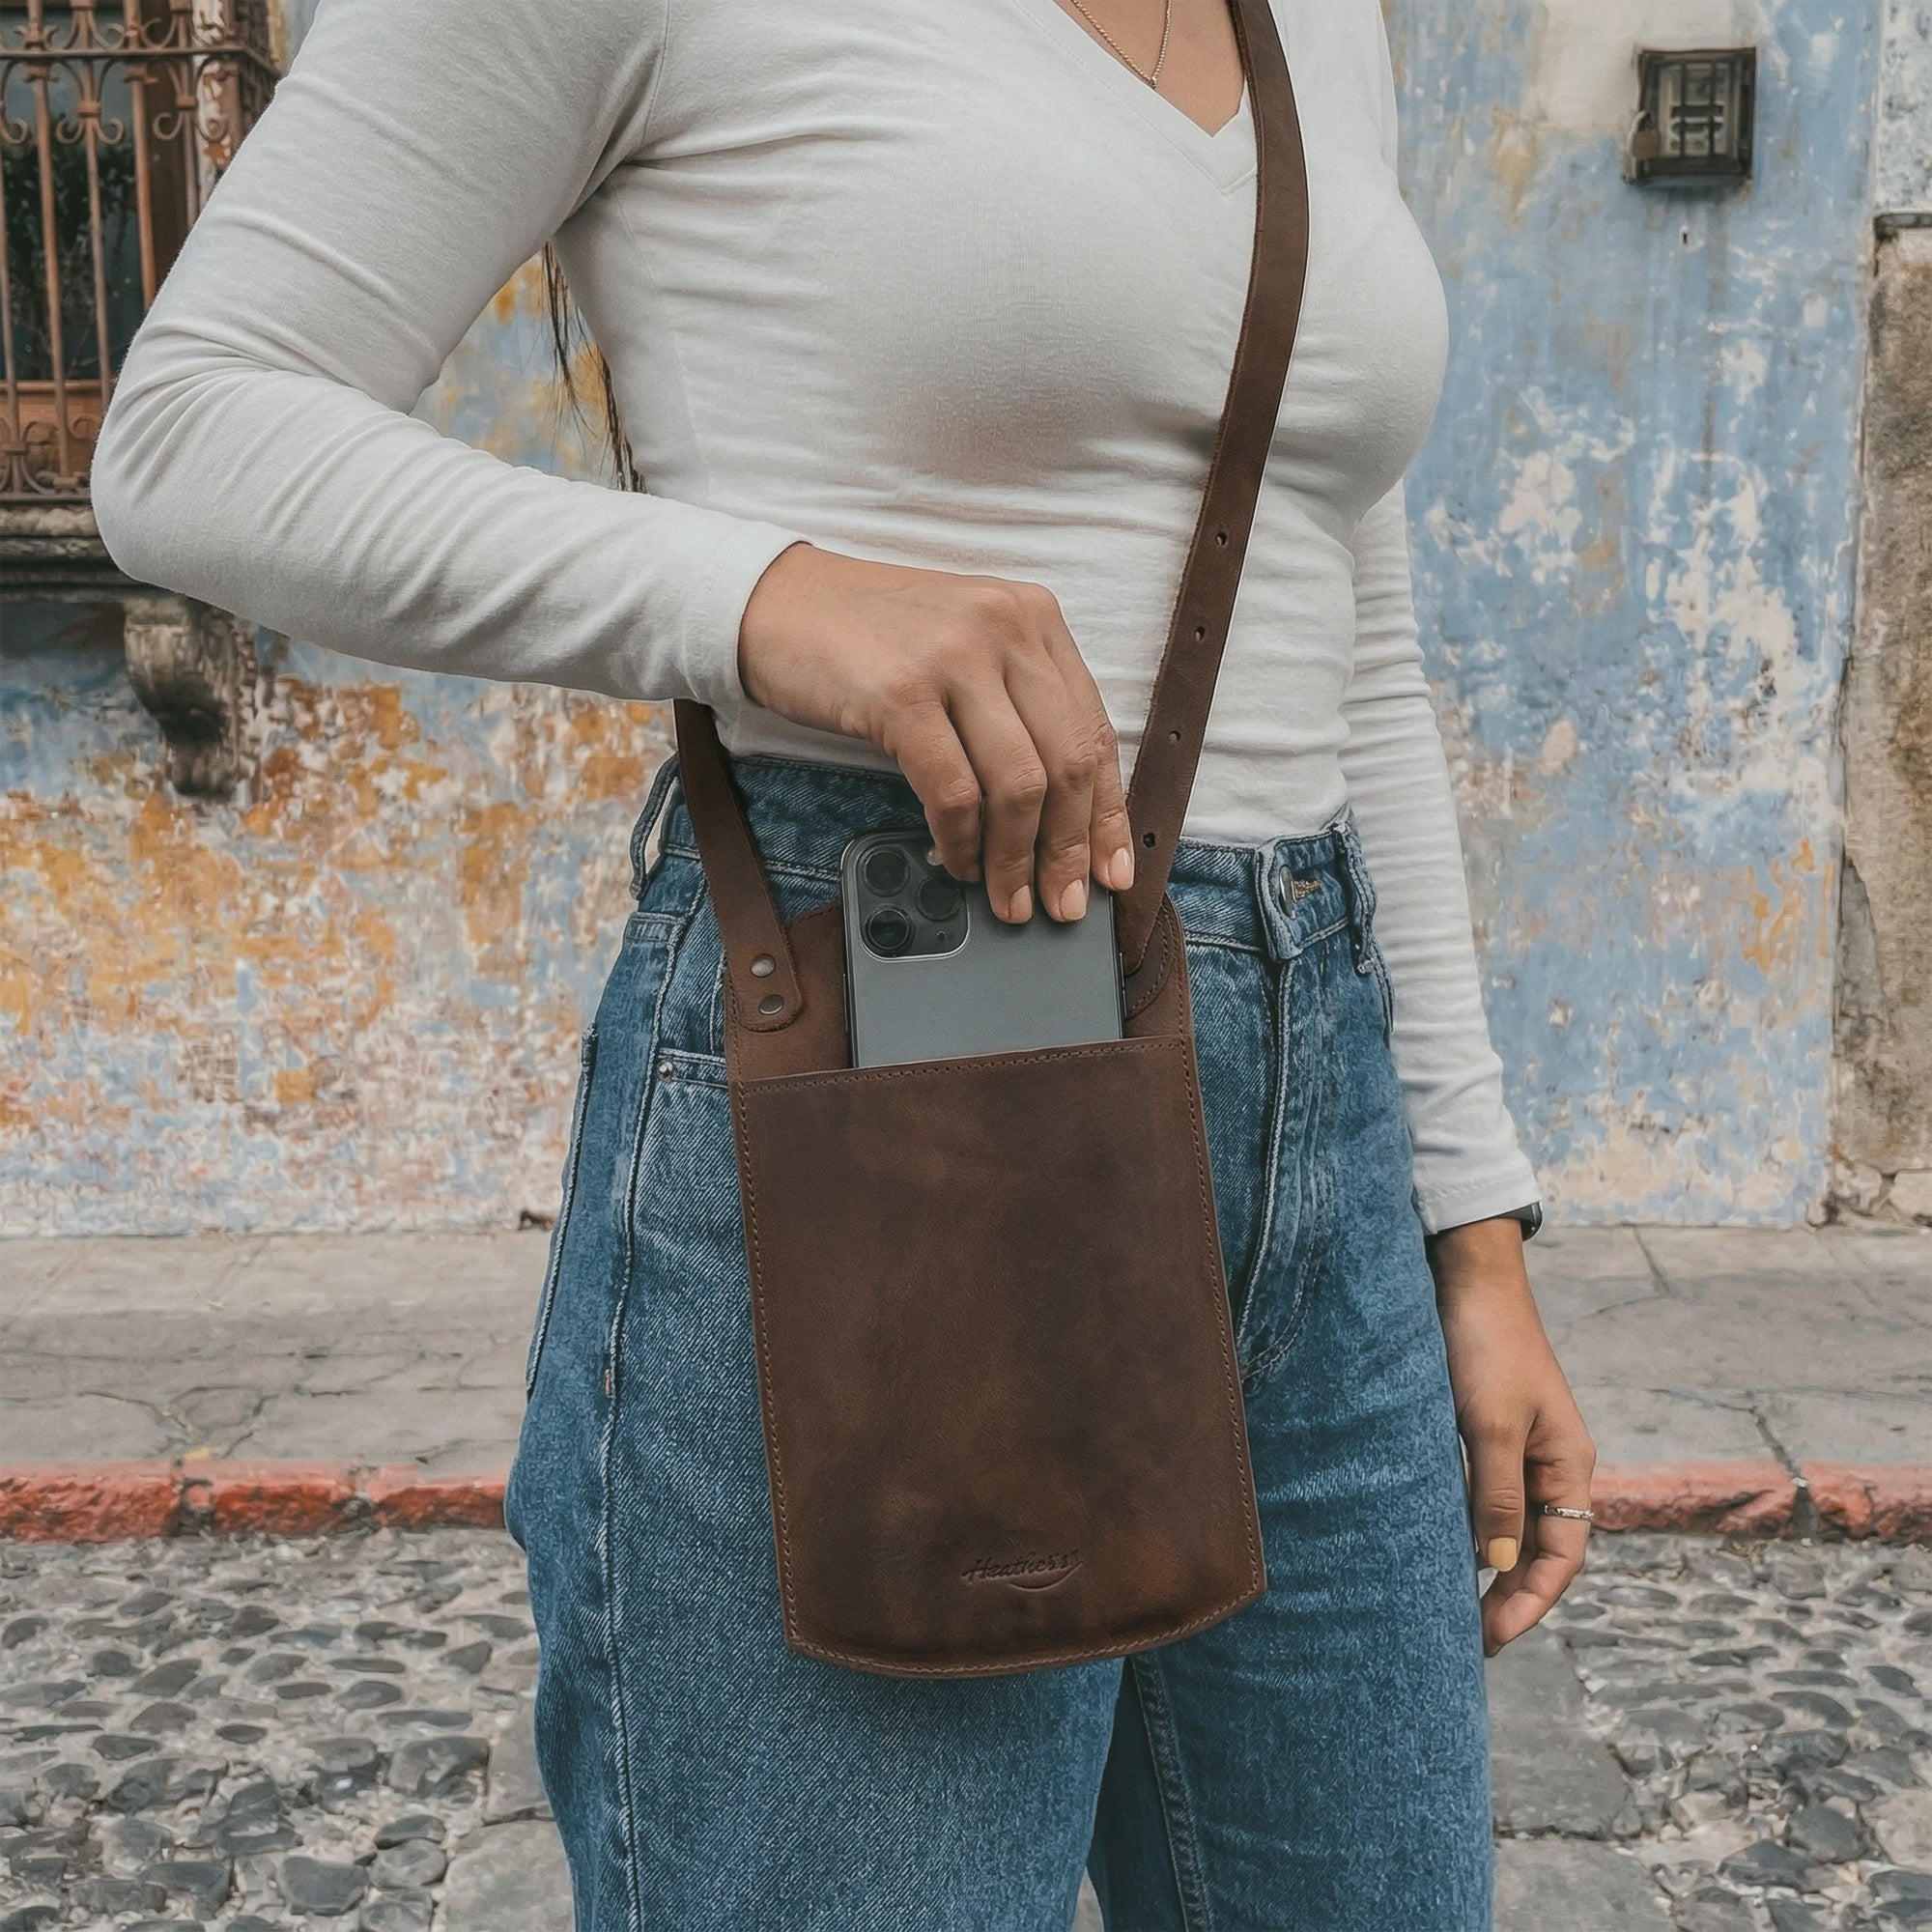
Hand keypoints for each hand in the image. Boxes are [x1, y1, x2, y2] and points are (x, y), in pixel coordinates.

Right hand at [738, 543, 1133, 922]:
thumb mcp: (963, 649)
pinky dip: (962, 841)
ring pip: (1018, 784)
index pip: (1093, 732)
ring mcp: (954, 658)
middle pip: (1067, 763)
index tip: (1112, 871)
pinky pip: (954, 791)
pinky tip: (958, 864)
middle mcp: (1006, 629)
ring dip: (1017, 859)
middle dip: (1069, 849)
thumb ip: (1013, 707)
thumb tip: (1056, 814)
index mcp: (1034, 618)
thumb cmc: (868, 638)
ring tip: (1009, 901)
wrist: (774, 602)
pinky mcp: (902, 693)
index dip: (1107, 814)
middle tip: (1063, 905)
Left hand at [1428, 1216, 1595, 1656]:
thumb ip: (1497, 1497)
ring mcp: (1516, 1448)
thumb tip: (1497, 1566)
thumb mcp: (1491, 1426)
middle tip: (1464, 1639)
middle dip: (1506, 1596)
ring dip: (1482, 1564)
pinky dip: (1462, 1524)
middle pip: (1536, 1549)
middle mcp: (1549, 1464)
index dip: (1529, 1603)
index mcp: (1569, 1465)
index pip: (1562, 1557)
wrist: (1466, 1278)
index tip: (1490, 1638)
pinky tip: (1432, 1545)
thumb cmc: (1486, 1346)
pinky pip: (1479, 1494)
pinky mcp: (1482, 1432)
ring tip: (1445, 1606)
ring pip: (1505, 1524)